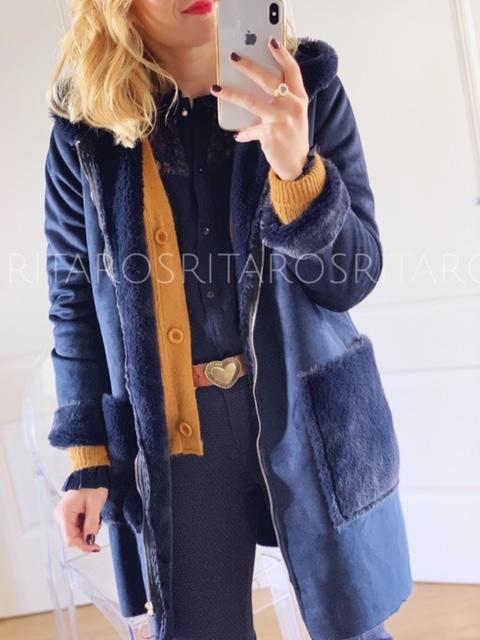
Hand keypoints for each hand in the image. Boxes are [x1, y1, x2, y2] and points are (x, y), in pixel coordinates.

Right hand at [54, 487, 107, 551]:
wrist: (92, 473)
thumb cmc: (92, 485)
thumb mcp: (95, 505)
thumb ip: (91, 524)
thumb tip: (90, 541)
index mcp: (64, 513)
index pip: (70, 539)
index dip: (83, 546)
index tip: (95, 547)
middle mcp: (61, 516)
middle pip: (73, 537)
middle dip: (87, 535)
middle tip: (98, 524)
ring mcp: (64, 515)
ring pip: (77, 532)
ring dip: (89, 529)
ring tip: (96, 516)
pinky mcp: (69, 514)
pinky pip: (78, 526)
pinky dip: (87, 524)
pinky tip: (93, 515)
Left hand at [210, 37, 309, 180]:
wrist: (298, 166)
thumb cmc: (292, 137)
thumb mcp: (293, 116)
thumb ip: (280, 102)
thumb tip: (253, 90)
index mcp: (299, 98)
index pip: (292, 71)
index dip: (282, 55)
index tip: (270, 41)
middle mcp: (292, 106)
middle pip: (268, 79)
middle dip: (249, 66)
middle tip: (233, 57)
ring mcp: (280, 119)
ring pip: (251, 101)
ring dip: (231, 94)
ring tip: (216, 88)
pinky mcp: (269, 134)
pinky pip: (250, 129)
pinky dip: (243, 133)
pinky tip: (237, 135)